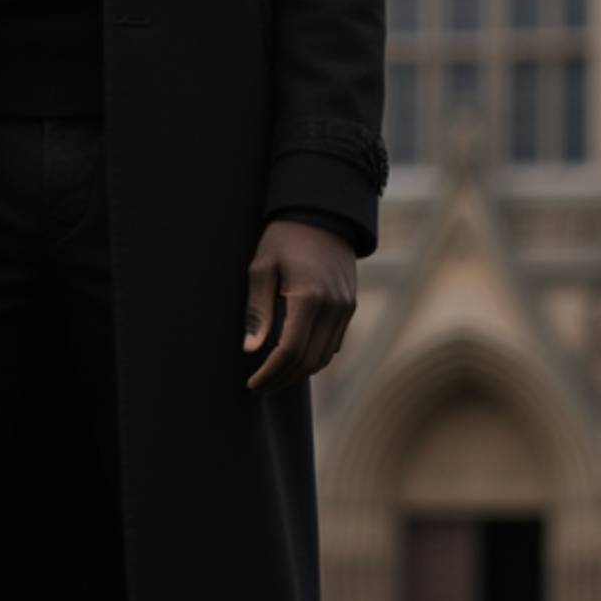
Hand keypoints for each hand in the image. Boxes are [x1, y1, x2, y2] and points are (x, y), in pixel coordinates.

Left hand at [242, 218, 356, 391]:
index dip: (270, 372)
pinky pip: (334, 344)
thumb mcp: (262, 267)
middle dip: (283, 379)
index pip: (290, 351)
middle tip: (260, 387)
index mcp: (308, 297)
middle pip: (310, 361)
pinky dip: (314, 357)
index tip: (251, 383)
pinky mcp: (350, 306)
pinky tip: (293, 359)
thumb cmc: (284, 237)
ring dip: (299, 373)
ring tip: (274, 377)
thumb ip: (258, 310)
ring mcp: (346, 308)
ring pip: (325, 357)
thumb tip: (251, 350)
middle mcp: (333, 307)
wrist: (322, 214)